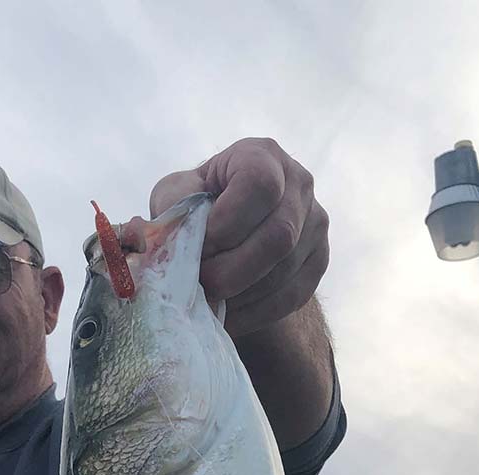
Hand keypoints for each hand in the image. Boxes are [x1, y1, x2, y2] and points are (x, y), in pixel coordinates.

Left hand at [128, 138, 329, 339]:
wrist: (231, 230)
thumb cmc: (198, 207)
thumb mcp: (177, 196)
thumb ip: (171, 209)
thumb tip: (159, 241)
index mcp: (263, 155)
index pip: (259, 185)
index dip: (227, 224)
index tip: (199, 248)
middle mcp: (300, 183)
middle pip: (278, 236)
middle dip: (232, 270)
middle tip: (202, 286)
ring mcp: (316, 223)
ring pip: (284, 271)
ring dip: (240, 296)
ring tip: (209, 304)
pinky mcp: (319, 260)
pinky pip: (292, 296)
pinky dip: (255, 313)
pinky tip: (228, 315)